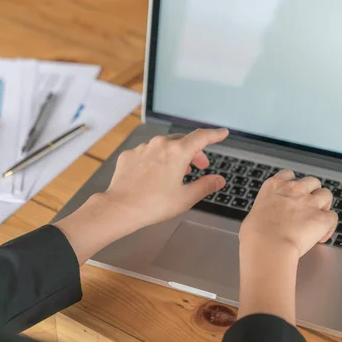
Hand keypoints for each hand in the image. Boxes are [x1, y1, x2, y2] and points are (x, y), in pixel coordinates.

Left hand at [56, 128, 228, 264]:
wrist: (120, 208)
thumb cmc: (153, 204)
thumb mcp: (186, 198)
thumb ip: (205, 186)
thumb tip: (219, 180)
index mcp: (177, 152)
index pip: (201, 137)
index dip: (214, 134)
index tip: (222, 133)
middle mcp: (160, 144)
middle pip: (183, 141)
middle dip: (194, 152)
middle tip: (201, 166)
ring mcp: (143, 148)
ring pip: (164, 146)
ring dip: (174, 155)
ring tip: (177, 173)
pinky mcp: (129, 155)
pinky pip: (147, 153)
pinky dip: (155, 160)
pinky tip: (154, 175)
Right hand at [240, 170, 337, 257]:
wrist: (268, 244)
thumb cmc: (255, 234)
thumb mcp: (253, 214)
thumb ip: (265, 211)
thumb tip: (264, 220)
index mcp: (274, 186)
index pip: (289, 174)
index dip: (294, 184)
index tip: (294, 193)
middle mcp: (294, 190)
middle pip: (312, 182)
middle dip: (312, 192)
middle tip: (309, 206)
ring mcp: (310, 202)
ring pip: (326, 195)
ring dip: (324, 205)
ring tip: (319, 217)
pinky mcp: (322, 218)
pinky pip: (333, 217)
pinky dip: (330, 226)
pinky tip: (322, 235)